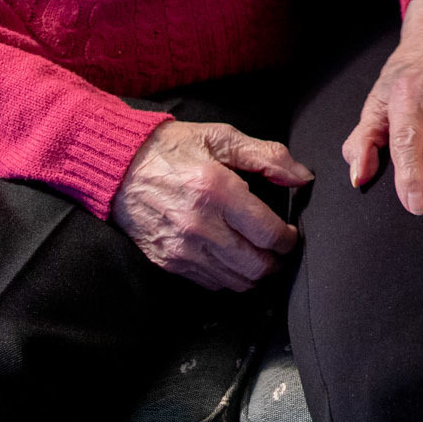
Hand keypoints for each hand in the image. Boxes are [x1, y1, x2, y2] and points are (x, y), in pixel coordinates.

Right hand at [109, 120, 312, 291]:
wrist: (119, 167)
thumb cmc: (173, 148)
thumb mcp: (222, 138)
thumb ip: (268, 156)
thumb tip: (303, 176)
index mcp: (218, 191)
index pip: (269, 234)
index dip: (288, 239)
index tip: (290, 235)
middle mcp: (200, 226)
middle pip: (256, 266)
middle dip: (275, 262)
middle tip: (279, 250)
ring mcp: (182, 248)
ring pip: (235, 282)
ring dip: (254, 274)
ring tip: (259, 257)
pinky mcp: (168, 261)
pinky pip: (209, 283)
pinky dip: (227, 278)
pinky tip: (231, 260)